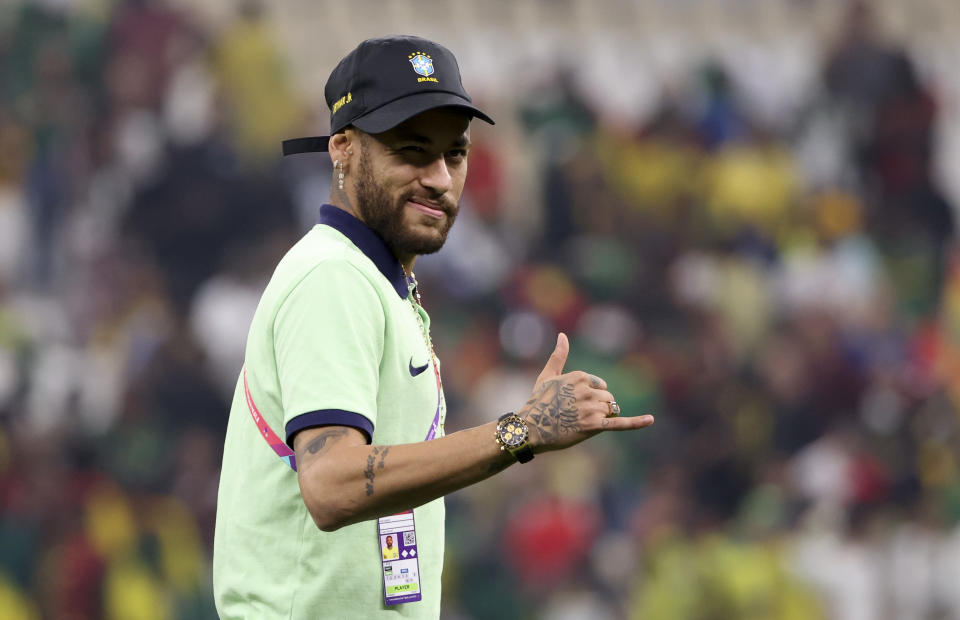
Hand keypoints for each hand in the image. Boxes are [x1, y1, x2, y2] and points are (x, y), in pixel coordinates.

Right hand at [520, 333, 653, 452]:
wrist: (531, 429)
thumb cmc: (538, 402)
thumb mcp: (547, 376)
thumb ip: (558, 355)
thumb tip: (563, 335)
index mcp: (580, 376)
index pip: (601, 386)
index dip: (590, 397)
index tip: (572, 404)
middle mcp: (587, 390)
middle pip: (608, 399)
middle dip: (597, 407)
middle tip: (575, 416)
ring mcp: (591, 408)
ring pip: (610, 411)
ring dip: (600, 418)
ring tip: (579, 423)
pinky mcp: (594, 426)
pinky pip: (620, 423)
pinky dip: (636, 422)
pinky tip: (650, 420)